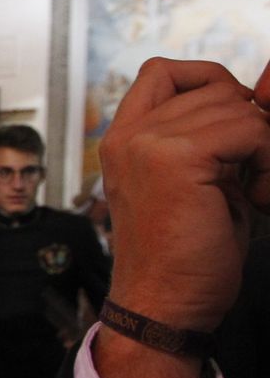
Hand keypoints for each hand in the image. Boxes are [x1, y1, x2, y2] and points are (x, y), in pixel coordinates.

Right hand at [100, 57, 269, 332]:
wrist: (164, 306)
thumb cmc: (183, 256)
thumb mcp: (191, 183)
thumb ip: (205, 139)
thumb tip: (256, 100)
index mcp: (123, 140)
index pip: (163, 71)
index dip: (208, 84)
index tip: (230, 130)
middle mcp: (128, 135)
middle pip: (212, 85)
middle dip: (249, 123)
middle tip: (251, 173)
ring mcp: (148, 143)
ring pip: (237, 106)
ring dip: (264, 145)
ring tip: (254, 191)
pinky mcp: (176, 158)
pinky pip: (250, 128)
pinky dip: (268, 161)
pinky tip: (257, 197)